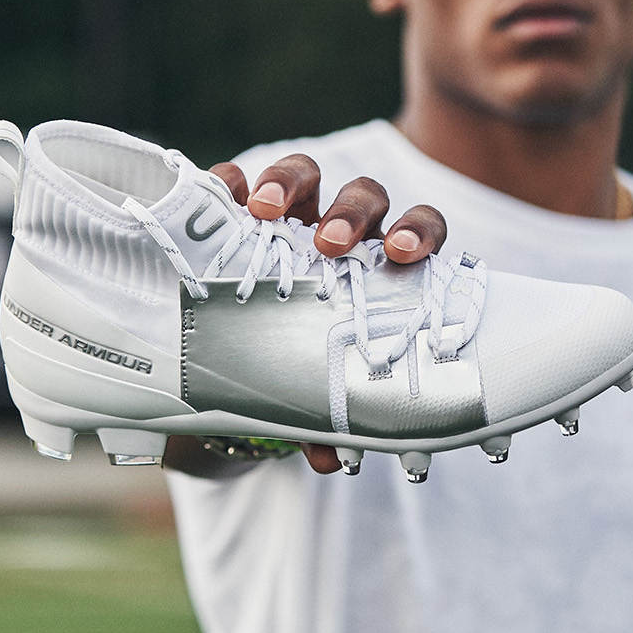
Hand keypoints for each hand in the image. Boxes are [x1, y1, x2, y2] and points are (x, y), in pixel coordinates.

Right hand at [162, 153, 447, 476]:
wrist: (237, 364)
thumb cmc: (298, 365)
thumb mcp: (315, 389)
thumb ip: (326, 413)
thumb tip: (332, 458)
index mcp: (380, 268)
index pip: (417, 231)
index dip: (417, 233)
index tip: (404, 254)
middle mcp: (342, 233)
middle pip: (364, 196)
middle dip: (351, 212)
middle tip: (330, 243)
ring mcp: (289, 214)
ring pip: (303, 174)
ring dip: (287, 184)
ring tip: (263, 211)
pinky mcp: (235, 209)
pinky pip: (233, 180)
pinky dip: (227, 181)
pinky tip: (214, 194)